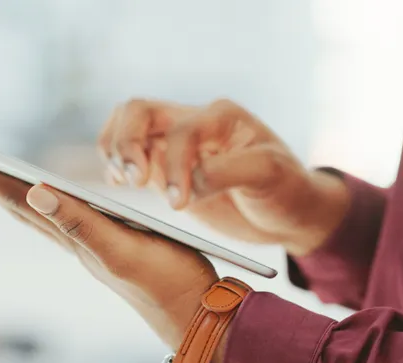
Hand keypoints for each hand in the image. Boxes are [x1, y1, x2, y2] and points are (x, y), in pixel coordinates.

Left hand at [0, 155, 228, 362]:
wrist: (197, 315)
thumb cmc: (167, 282)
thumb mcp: (122, 250)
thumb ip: (81, 223)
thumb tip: (33, 192)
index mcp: (74, 238)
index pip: (20, 202)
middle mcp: (77, 242)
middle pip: (23, 208)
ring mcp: (94, 247)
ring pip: (43, 215)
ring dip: (15, 194)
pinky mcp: (115, 248)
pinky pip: (69, 221)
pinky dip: (51, 204)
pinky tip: (56, 203)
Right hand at [98, 98, 349, 254]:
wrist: (288, 210)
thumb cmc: (285, 188)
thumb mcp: (270, 175)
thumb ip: (230, 171)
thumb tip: (191, 182)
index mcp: (222, 117)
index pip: (183, 129)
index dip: (176, 164)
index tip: (180, 202)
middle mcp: (194, 122)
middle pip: (139, 110)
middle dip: (127, 142)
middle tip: (133, 180)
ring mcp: (175, 144)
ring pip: (127, 125)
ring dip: (115, 149)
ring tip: (122, 181)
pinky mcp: (165, 168)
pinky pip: (128, 154)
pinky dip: (114, 164)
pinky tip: (117, 184)